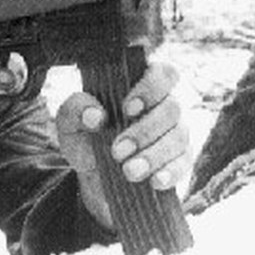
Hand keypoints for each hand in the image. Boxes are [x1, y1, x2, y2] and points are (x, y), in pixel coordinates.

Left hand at [56, 62, 189, 229]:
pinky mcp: (180, 161)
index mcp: (142, 86)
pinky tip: (155, 181)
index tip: (127, 108)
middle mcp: (164, 106)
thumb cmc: (87, 138)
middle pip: (171, 108)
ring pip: (178, 137)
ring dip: (153, 155)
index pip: (163, 74)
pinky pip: (184, 163)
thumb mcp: (71, 123)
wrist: (95, 177)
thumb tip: (95, 115)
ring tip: (129, 171)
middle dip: (144, 131)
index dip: (151, 88)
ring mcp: (176, 133)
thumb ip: (75, 110)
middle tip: (117, 151)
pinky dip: (171, 172)